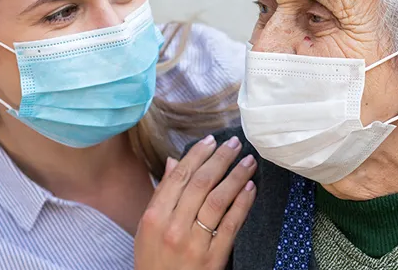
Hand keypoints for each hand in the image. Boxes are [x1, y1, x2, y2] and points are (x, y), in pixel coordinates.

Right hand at [134, 135, 257, 269]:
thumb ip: (161, 194)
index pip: (178, 177)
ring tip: (248, 161)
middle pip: (200, 183)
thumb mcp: (147, 228)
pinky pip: (231, 224)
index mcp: (154, 217)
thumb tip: (173, 162)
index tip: (211, 140)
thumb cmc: (154, 260)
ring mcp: (194, 243)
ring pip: (218, 200)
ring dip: (236, 176)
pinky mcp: (213, 257)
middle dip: (220, 159)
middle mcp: (173, 228)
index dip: (197, 155)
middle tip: (235, 143)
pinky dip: (242, 203)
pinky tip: (250, 188)